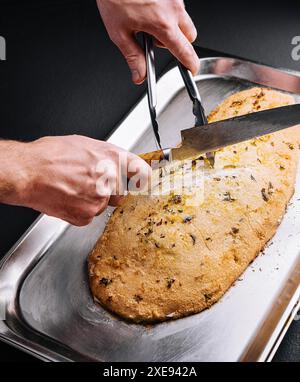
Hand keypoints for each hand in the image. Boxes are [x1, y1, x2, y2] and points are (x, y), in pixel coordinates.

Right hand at [0, 136, 149, 225]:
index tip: (142, 182)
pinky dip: (81, 210)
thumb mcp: (84, 145)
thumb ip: (106, 156)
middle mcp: (110, 180)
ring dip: (92, 200)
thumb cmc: (50, 156)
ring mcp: (99, 200)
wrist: (27, 173)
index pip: (142, 172)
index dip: (142, 178)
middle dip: (110, 190)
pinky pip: (89, 215)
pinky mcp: (86, 216)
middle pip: (121, 192)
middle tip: (90, 183)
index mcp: (112, 159)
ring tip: (73, 188)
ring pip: (103, 205)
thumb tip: (116, 163)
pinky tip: (68, 198)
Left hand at [97, 0, 198, 83]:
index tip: (191, 70)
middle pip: (189, 36)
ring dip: (172, 26)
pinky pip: (176, 6)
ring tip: (148, 20)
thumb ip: (133, 57)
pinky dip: (167, 11)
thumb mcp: (119, 33)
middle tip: (156, 40)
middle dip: (178, 43)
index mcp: (162, 24)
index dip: (190, 64)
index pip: (185, 51)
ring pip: (183, 20)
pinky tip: (149, 8)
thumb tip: (140, 75)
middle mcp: (173, 8)